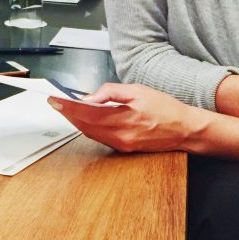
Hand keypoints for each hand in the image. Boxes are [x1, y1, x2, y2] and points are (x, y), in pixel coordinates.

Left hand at [47, 83, 197, 152]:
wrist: (184, 130)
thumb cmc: (166, 109)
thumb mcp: (138, 90)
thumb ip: (111, 92)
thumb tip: (89, 97)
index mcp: (123, 119)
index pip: (87, 113)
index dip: (67, 107)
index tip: (54, 100)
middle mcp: (120, 136)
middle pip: (84, 126)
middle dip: (68, 114)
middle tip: (55, 103)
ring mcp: (121, 145)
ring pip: (90, 133)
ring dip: (77, 122)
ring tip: (66, 109)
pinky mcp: (123, 149)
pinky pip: (99, 138)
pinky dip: (89, 128)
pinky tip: (84, 120)